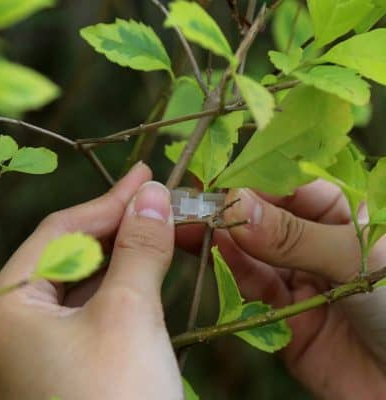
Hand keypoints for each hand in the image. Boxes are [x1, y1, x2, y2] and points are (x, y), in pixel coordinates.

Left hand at [0, 163, 182, 399]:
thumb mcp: (131, 315)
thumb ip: (140, 248)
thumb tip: (153, 193)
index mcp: (6, 307)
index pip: (64, 231)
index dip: (110, 200)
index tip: (147, 176)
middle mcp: (13, 323)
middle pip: (73, 252)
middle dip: (119, 223)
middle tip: (158, 199)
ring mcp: (39, 345)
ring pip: (86, 279)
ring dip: (126, 252)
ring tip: (159, 225)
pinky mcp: (67, 361)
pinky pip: (95, 306)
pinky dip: (125, 283)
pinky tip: (148, 269)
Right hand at [177, 180, 385, 399]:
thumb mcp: (355, 258)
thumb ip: (295, 236)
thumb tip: (236, 206)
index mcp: (341, 213)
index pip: (288, 187)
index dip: (253, 183)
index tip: (221, 185)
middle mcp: (313, 241)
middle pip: (262, 219)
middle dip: (228, 211)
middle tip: (191, 204)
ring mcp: (296, 276)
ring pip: (250, 252)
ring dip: (220, 238)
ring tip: (190, 224)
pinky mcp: (281, 312)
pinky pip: (251, 286)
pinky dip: (230, 269)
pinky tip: (211, 251)